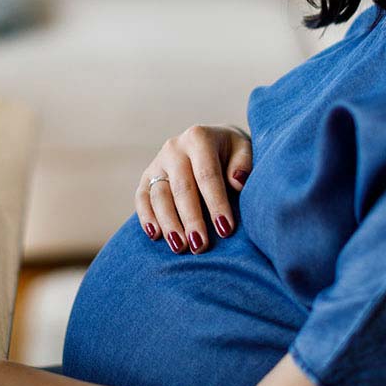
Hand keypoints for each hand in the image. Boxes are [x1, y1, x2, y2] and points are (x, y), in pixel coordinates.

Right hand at [137, 124, 250, 253]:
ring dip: (169, 224)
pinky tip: (155, 236)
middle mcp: (174, 148)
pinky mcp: (146, 177)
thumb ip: (243, 163)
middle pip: (182, 188)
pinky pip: (142, 198)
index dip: (216, 203)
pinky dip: (146, 218)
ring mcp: (157, 163)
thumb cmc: (232, 153)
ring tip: (180, 247)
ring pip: (159, 196)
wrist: (211, 143)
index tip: (225, 229)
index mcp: (198, 138)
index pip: (207, 175)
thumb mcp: (243, 150)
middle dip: (191, 219)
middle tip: (200, 246)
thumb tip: (237, 181)